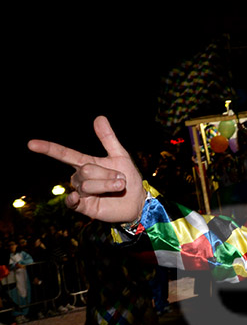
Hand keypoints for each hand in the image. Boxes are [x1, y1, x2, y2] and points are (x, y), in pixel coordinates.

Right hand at [27, 116, 144, 223]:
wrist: (136, 201)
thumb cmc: (128, 177)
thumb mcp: (120, 155)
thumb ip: (108, 138)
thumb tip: (99, 117)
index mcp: (85, 163)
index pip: (64, 154)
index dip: (48, 148)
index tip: (31, 144)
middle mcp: (80, 177)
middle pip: (86, 170)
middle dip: (108, 174)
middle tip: (121, 178)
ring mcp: (80, 192)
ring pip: (87, 185)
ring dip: (108, 185)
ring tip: (119, 187)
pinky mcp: (82, 206)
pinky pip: (72, 202)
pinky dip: (73, 199)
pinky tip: (77, 197)